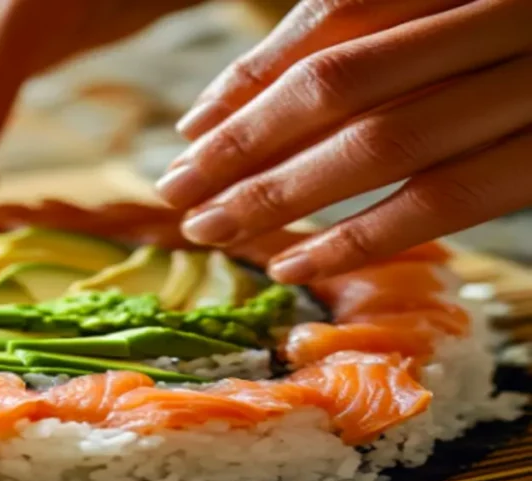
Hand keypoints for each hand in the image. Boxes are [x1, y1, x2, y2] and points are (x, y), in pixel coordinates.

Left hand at [156, 0, 531, 282]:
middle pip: (340, 84)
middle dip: (244, 142)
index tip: (190, 129)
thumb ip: (385, 20)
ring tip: (211, 228)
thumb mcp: (469, 6)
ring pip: (384, 142)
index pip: (333, 19)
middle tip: (175, 188)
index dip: (249, 79)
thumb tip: (260, 89)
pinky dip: (363, 234)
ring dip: (282, 194)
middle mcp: (506, 13)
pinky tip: (293, 261)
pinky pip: (449, 199)